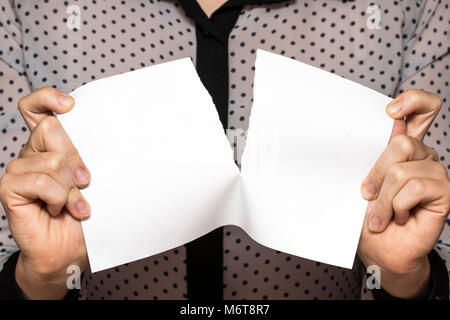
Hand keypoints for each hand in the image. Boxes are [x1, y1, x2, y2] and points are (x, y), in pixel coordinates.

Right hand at [0, 87, 89, 298]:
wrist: (70, 248)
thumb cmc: (82, 213)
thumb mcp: (88, 179)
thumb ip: (84, 157)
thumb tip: (102, 135)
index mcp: (49, 146)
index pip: (36, 108)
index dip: (48, 98)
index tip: (70, 105)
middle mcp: (31, 153)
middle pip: (52, 129)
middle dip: (76, 157)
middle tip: (86, 181)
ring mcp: (18, 170)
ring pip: (52, 160)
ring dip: (70, 187)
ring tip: (75, 204)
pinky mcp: (9, 188)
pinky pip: (39, 181)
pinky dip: (57, 198)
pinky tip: (58, 210)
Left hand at [358, 89, 449, 298]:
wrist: (380, 246)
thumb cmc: (370, 214)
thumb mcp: (367, 180)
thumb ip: (379, 153)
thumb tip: (394, 122)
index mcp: (406, 146)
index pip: (423, 109)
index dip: (413, 100)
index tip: (390, 111)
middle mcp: (424, 155)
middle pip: (401, 142)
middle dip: (376, 173)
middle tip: (366, 194)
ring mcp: (436, 172)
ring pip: (402, 171)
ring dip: (383, 199)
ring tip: (380, 215)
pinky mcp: (445, 192)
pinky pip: (414, 188)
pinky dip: (397, 206)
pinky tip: (400, 217)